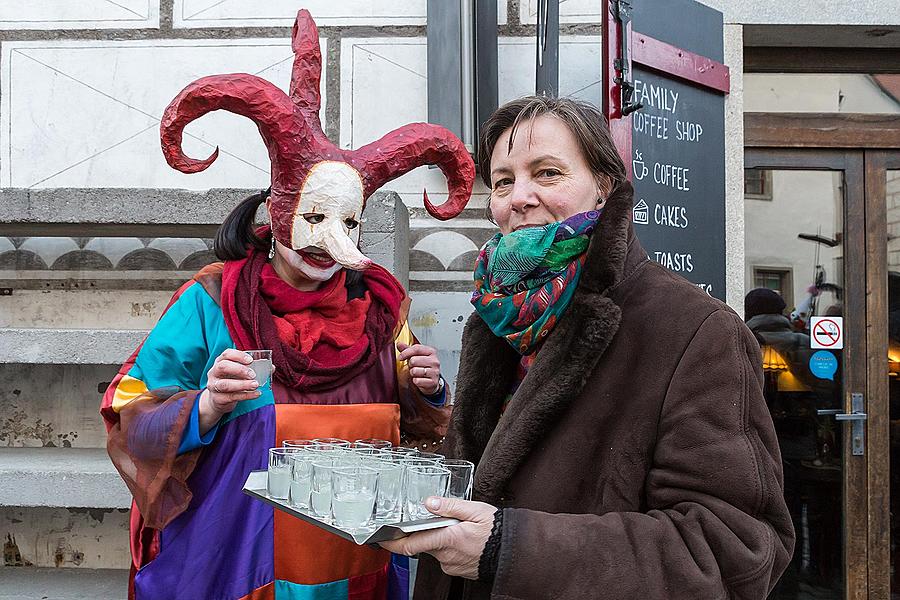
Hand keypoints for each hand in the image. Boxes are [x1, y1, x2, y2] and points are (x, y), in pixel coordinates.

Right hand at [198, 349, 260, 432]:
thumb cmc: (231, 381)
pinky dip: (246, 395)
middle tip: (253, 374)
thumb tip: (272, 367)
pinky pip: (232, 397)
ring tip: (255, 385)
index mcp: (220, 362)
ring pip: (225, 384)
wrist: (217, 400)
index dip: (238, 355)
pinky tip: (257, 394)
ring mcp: (214, 386)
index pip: (226, 354)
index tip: (250, 360)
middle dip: (239, 369)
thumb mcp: (239, 373)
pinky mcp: (218, 399)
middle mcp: (214, 372)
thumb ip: (254, 368)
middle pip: (222, 367)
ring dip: (242, 384)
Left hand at [379, 497, 495, 579]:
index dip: (392, 543)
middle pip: (424, 543)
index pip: (410, 545)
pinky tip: (464, 539)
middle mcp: (446, 555)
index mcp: (447, 539)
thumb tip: (429, 502)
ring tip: (460, 528)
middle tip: (441, 519)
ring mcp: (452, 565)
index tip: (381, 539)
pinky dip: (450, 546)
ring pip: (436, 549)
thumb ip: (450, 506)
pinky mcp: (458, 569)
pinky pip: (446, 556)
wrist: (514, 552)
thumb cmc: (498, 531)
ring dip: (441, 538)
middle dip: (427, 531)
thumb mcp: (475, 510)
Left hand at [397, 342, 441, 394]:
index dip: (405, 353)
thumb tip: (399, 343)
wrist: (432, 381)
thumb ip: (407, 349)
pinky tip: (419, 379)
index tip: (400, 357)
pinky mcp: (433, 382)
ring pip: (414, 371)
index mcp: (431, 352)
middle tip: (413, 366)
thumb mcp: (416, 356)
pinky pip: (417, 381)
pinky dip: (415, 381)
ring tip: (416, 373)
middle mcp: (434, 361)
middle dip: (410, 364)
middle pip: (414, 360)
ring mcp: (434, 372)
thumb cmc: (423, 367)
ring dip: (412, 373)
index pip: (416, 348)